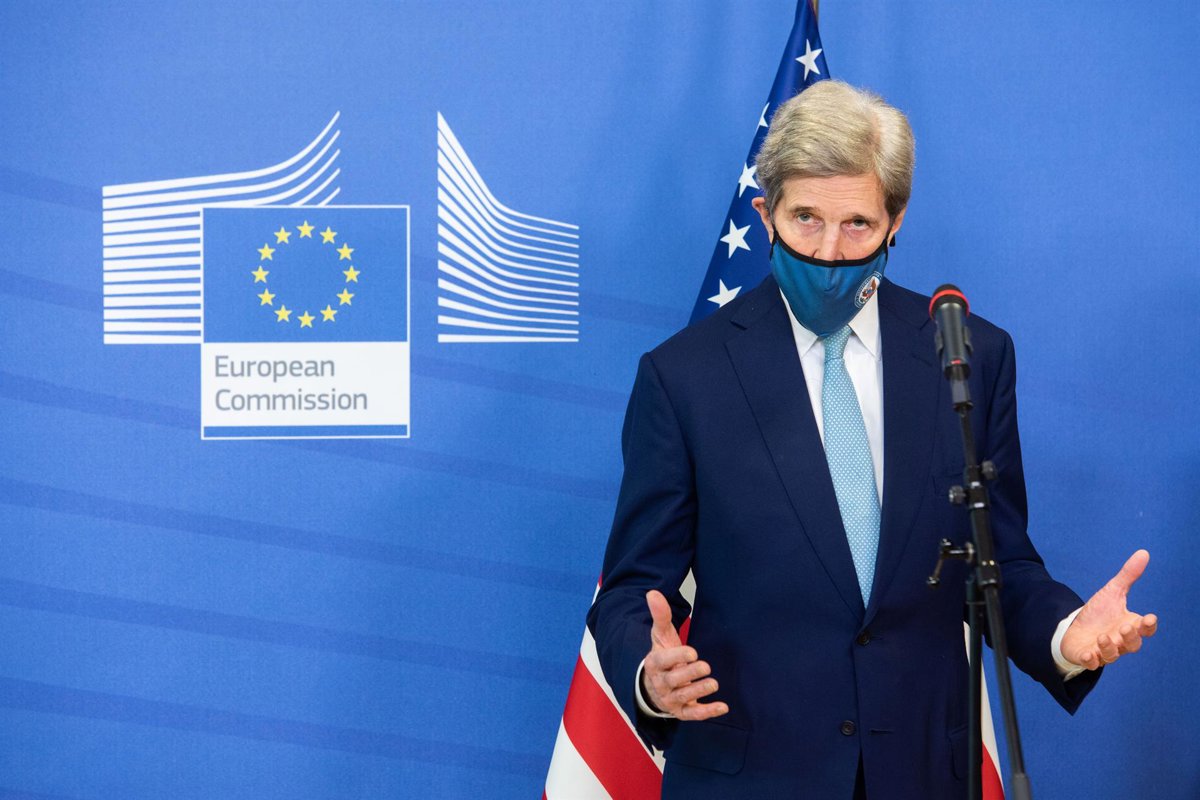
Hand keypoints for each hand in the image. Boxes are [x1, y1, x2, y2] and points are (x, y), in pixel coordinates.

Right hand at [641, 590, 728, 719]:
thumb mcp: (660, 636)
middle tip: (706, 667)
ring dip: (699, 691)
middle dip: (690, 674)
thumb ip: (660, 616)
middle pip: (674, 680)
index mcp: (654, 664)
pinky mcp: (681, 712)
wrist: (653, 686)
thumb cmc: (662, 657)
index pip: (663, 662)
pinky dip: (707, 712)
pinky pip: (693, 715)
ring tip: (714, 683)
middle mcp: (661, 683)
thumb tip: (653, 593)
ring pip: (684, 697)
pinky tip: (723, 707)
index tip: (692, 652)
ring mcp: (670, 699)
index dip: (677, 658)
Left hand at [1061, 549, 1157, 670]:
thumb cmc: (1099, 613)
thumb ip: (1128, 576)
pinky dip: (1091, 660)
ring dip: (1109, 648)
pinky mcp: (1087, 656)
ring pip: (1112, 655)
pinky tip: (1088, 654)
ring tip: (1102, 637)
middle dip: (1130, 637)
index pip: (1145, 629)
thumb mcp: (1112, 592)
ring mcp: (1104, 651)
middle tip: (1124, 626)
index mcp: (1129, 625)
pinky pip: (1091, 663)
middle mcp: (1120, 641)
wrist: (1076, 628)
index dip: (1149, 626)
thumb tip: (1143, 553)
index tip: (1150, 617)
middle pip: (1132, 644)